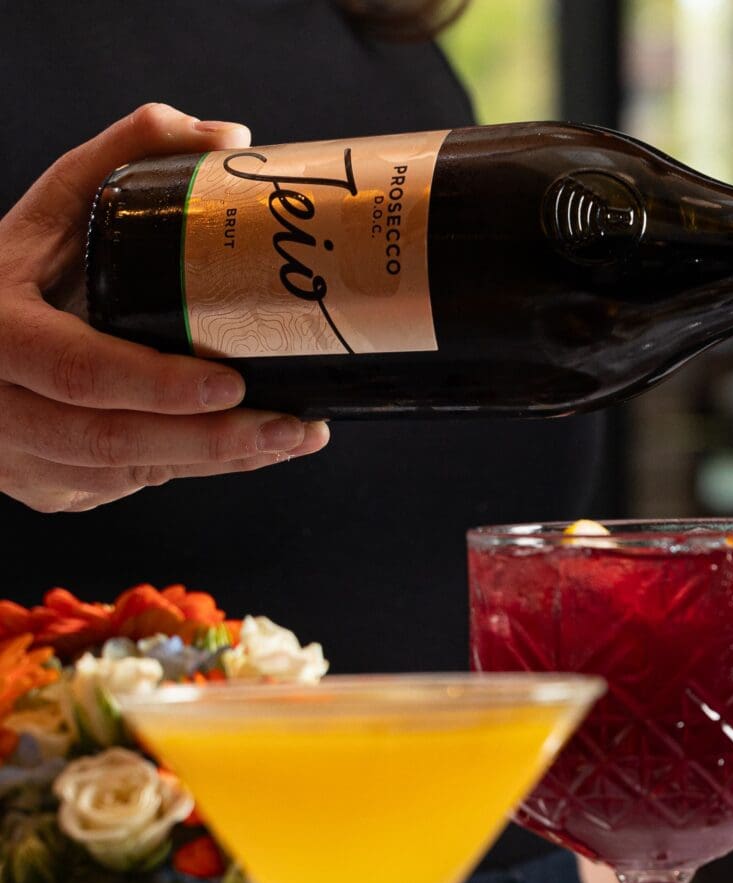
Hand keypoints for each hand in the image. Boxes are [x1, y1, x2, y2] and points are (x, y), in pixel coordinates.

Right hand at [0, 103, 328, 512]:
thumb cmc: (8, 269)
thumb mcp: (51, 205)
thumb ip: (125, 158)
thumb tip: (226, 138)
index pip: (79, 371)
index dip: (157, 385)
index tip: (233, 383)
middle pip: (112, 440)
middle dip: (215, 442)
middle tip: (297, 427)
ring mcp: (14, 457)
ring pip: (125, 473)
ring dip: (218, 463)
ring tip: (294, 437)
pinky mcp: (44, 488)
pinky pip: (124, 488)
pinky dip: (190, 472)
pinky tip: (248, 451)